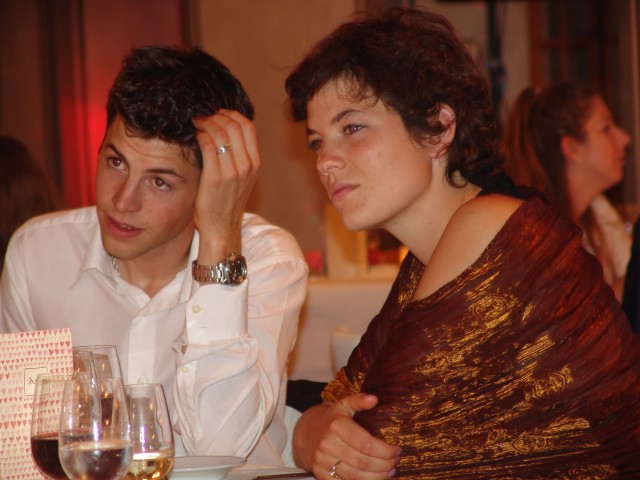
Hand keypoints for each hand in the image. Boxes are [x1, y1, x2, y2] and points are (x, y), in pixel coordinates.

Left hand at [193, 110, 259, 262]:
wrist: (222, 228)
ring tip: (197, 124)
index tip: (219, 114)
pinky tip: (194, 137)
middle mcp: (246, 165)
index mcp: (254, 163)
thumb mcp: (241, 178)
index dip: (232, 115)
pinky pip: (208, 146)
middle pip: (234, 126)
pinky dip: (200, 135)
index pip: (248, 127)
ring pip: (220, 133)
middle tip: (204, 117)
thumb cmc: (226, 203)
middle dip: (216, 117)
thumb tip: (225, 133)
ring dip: (206, 123)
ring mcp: (232, 171)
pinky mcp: (215, 177)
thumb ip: (238, 157)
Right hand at [294, 394, 400, 479]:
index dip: (385, 450)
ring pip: (357, 476)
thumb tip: (373, 399)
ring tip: (390, 471)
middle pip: (364, 462)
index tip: (397, 450)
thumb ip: (358, 400)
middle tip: (396, 461)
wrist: (306, 434)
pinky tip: (375, 478)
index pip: (366, 444)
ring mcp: (323, 461)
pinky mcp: (321, 475)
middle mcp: (327, 444)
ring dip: (378, 476)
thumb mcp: (343, 405)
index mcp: (336, 426)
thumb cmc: (332, 420)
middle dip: (385, 464)